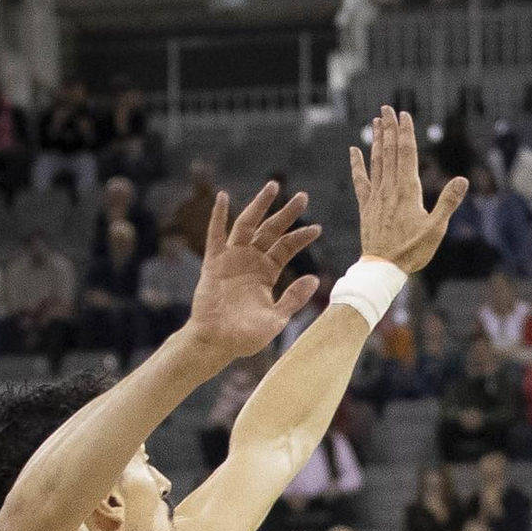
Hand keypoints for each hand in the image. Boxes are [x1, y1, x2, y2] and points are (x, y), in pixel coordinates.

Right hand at [185, 180, 321, 363]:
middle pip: (271, 230)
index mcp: (267, 273)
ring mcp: (232, 259)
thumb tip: (316, 280)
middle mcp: (251, 261)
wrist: (217, 343)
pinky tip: (223, 197)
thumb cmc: (246, 337)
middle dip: (287, 213)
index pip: (286, 248)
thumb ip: (294, 298)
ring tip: (273, 187)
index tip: (317, 229)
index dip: (301, 237)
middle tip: (303, 196)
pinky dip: (218, 216)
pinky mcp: (214, 263)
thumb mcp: (277, 318)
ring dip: (259, 206)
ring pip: (247, 225)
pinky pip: (215, 235)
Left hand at [350, 104, 467, 274]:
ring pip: (376, 161)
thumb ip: (448, 202)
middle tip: (387, 109)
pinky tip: (354, 150)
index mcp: (408, 191)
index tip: (403, 115)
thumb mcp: (436, 229)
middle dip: (388, 129)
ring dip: (376, 140)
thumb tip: (463, 180)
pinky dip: (357, 164)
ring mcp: (376, 196)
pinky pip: (360, 181)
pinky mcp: (366, 207)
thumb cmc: (413, 251)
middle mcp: (390, 188)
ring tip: (375, 121)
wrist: (383, 269)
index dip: (405, 133)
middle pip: (389, 152)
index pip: (406, 154)